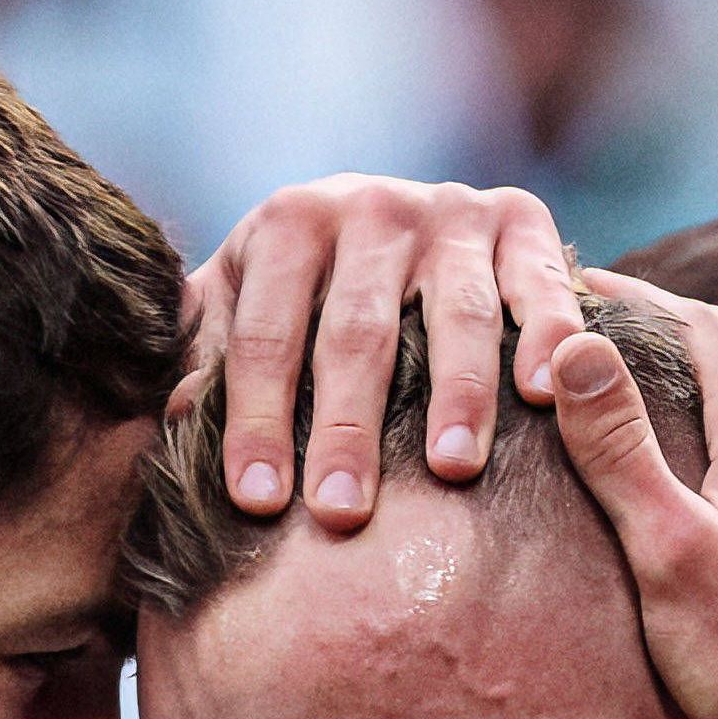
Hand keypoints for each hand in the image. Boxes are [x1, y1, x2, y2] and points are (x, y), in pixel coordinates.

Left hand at [182, 176, 580, 531]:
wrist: (389, 217)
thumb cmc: (297, 293)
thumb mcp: (235, 306)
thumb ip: (200, 356)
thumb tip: (171, 425)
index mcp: (286, 224)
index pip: (264, 335)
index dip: (257, 420)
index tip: (257, 502)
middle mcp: (368, 205)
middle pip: (356, 332)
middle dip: (347, 428)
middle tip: (341, 513)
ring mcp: (449, 211)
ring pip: (454, 313)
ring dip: (456, 394)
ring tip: (450, 470)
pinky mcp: (519, 218)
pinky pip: (537, 282)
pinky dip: (546, 332)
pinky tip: (541, 394)